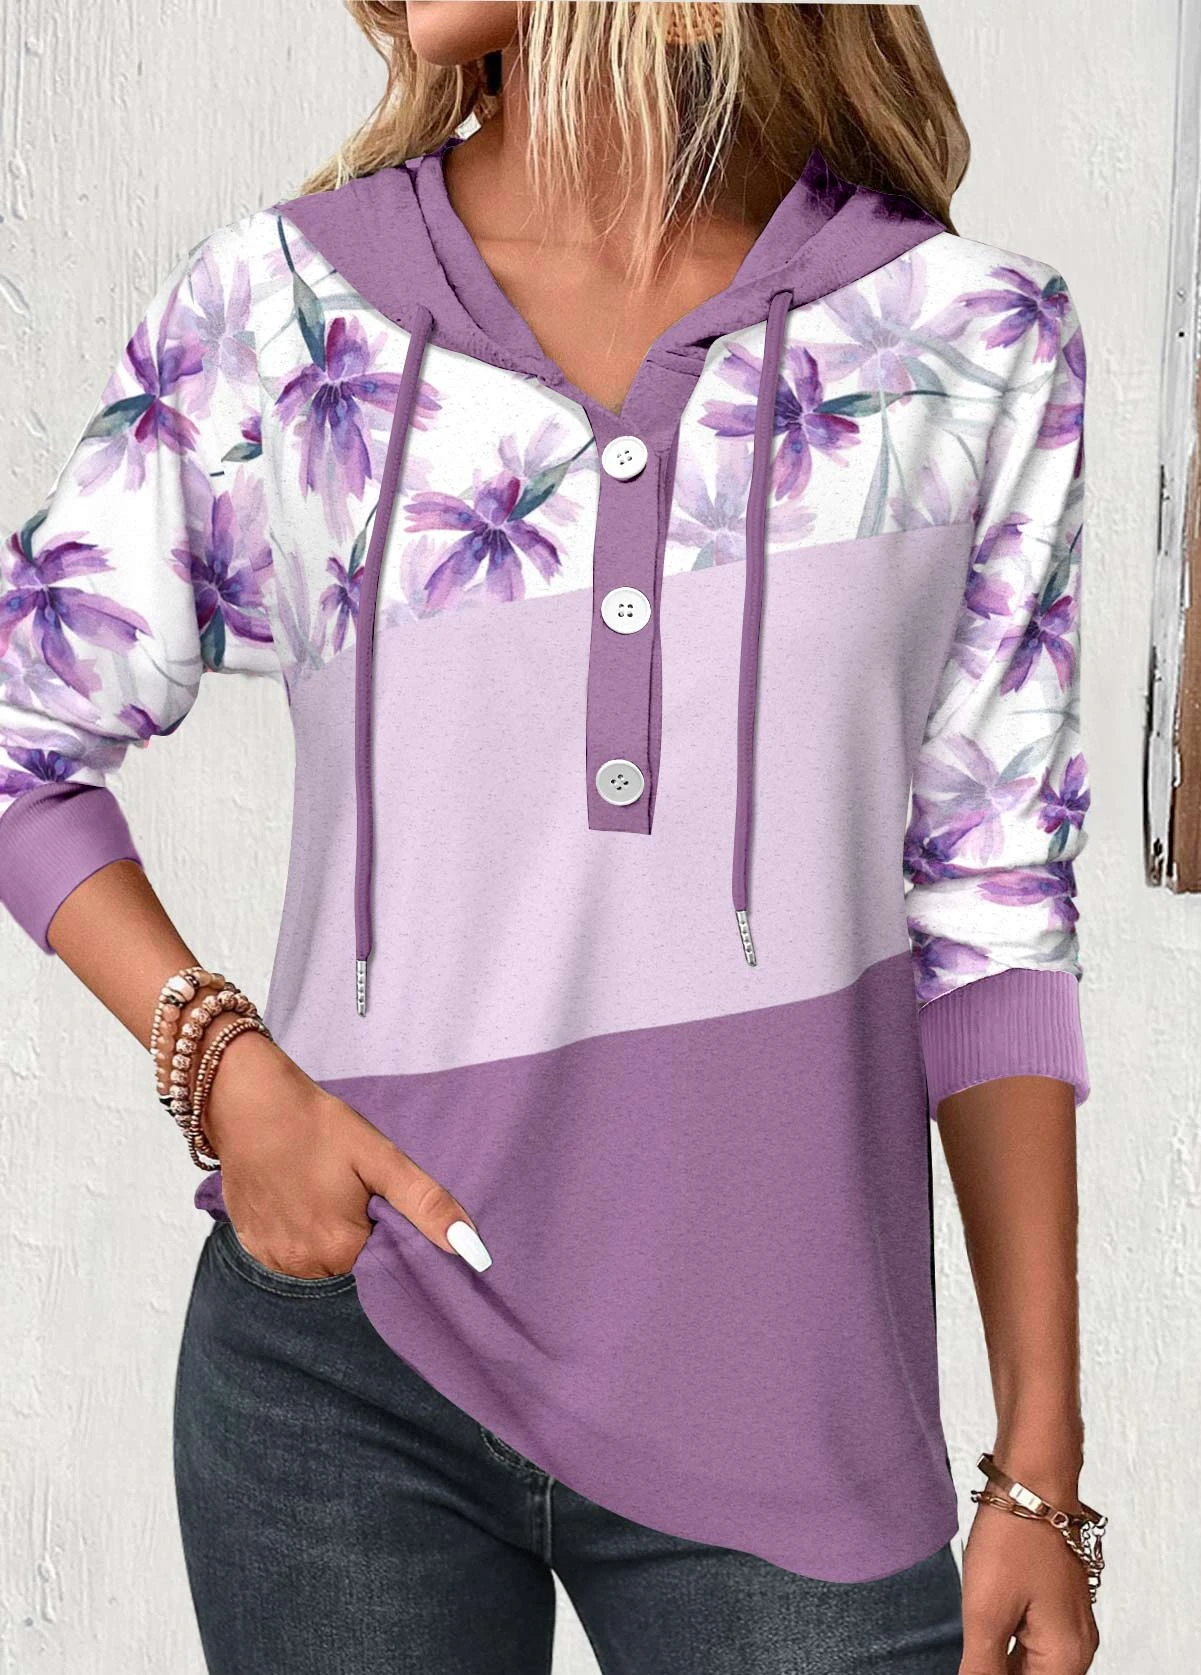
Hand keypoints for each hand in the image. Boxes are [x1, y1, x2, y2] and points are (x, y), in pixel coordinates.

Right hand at [198, 1028, 491, 1276]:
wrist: (248, 1103)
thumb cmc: (317, 1125)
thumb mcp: (380, 1157)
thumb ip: (426, 1206)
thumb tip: (474, 1252)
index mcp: (342, 1249)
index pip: (387, 1267)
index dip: (390, 1236)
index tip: (380, 1204)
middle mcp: (304, 1266)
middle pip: (352, 1266)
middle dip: (359, 1236)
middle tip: (348, 1190)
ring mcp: (272, 1260)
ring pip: (320, 1263)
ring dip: (328, 1239)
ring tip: (320, 1191)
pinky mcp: (251, 1246)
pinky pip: (288, 1255)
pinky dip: (298, 1235)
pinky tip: (296, 1198)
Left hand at [960, 1498, 1098, 1673]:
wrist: (1033, 1480)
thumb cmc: (1014, 1539)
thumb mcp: (986, 1612)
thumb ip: (982, 1667)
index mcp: (1066, 1657)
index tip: (973, 1662)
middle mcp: (1076, 1646)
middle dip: (998, 1670)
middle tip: (970, 1648)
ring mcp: (1069, 1622)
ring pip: (1031, 1663)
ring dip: (1001, 1661)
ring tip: (974, 1642)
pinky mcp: (1057, 1602)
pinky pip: (1033, 1640)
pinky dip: (1008, 1644)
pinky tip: (984, 1633)